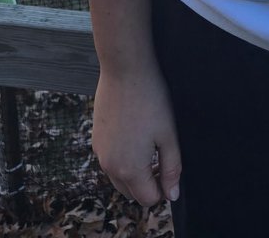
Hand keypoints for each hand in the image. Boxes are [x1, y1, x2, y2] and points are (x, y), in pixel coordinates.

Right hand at [92, 63, 181, 206]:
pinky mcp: (96, 139)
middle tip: (162, 157)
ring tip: (148, 145)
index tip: (170, 168)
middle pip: (131, 192)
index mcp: (130, 170)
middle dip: (147, 183)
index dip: (163, 189)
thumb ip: (171, 168)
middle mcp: (110, 167)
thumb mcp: (169, 135)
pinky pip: (109, 160)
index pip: (148, 199)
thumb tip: (172, 195)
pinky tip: (134, 134)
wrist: (124, 70)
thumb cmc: (151, 100)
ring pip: (118, 178)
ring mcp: (99, 153)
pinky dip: (122, 158)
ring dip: (134, 172)